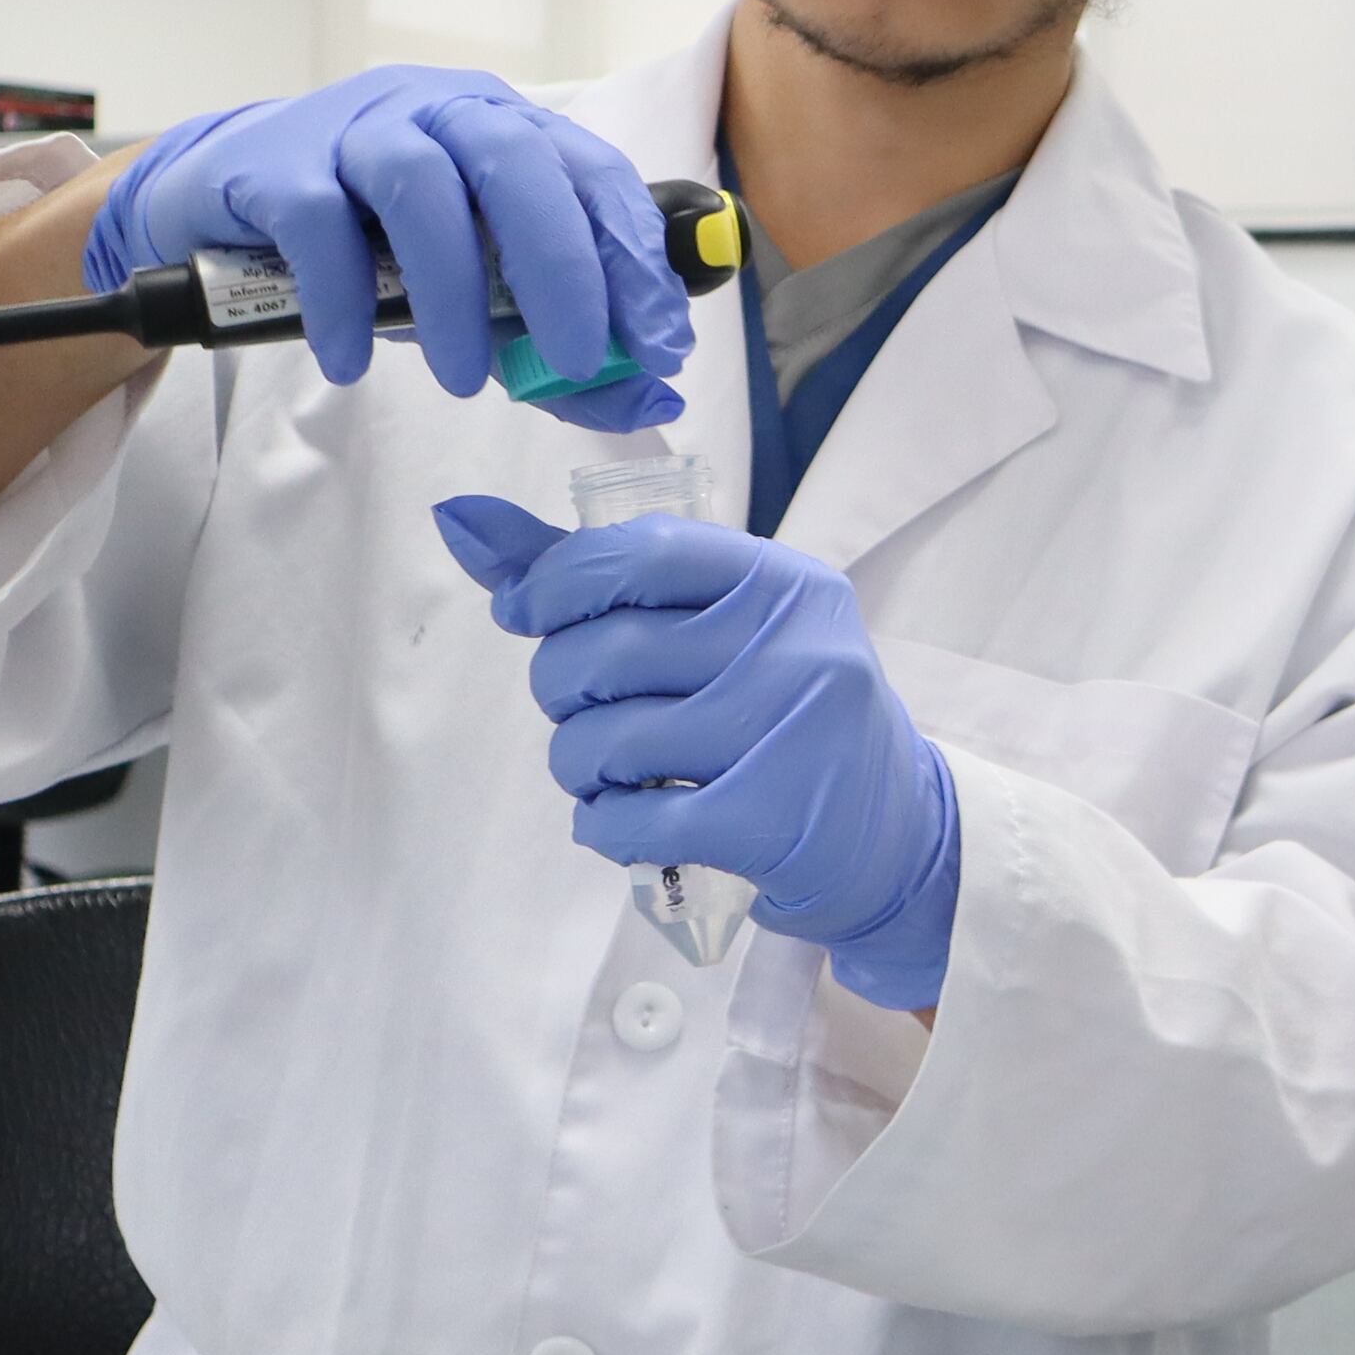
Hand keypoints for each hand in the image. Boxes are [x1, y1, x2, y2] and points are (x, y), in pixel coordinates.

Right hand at [82, 67, 691, 430]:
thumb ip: (554, 344)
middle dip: (562, 267)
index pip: (594, 175)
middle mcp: (440, 110)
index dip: (635, 257)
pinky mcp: (277, 164)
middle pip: (518, 165)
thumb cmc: (370, 241)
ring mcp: (354, 127)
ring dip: (452, 294)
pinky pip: (319, 228)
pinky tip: (353, 360)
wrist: (221, 202)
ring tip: (464, 380)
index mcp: (506, 128)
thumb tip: (648, 398)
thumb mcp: (473, 289)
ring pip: (421, 190)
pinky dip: (344, 302)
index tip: (661, 344)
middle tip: (580, 359)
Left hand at [430, 499, 959, 1007]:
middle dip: (559, 691)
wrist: (896, 836)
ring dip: (576, 768)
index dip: (554, 585)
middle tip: (584, 713)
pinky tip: (625, 821)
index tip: (529, 616)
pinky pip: (631, 821)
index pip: (639, 554)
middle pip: (603, 653)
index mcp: (784, 583)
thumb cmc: (781, 716)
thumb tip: (458, 518)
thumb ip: (595, 575)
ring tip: (606, 775)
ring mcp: (790, 734)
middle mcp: (796, 647)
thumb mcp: (720, 628)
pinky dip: (603, 828)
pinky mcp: (773, 821)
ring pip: (605, 744)